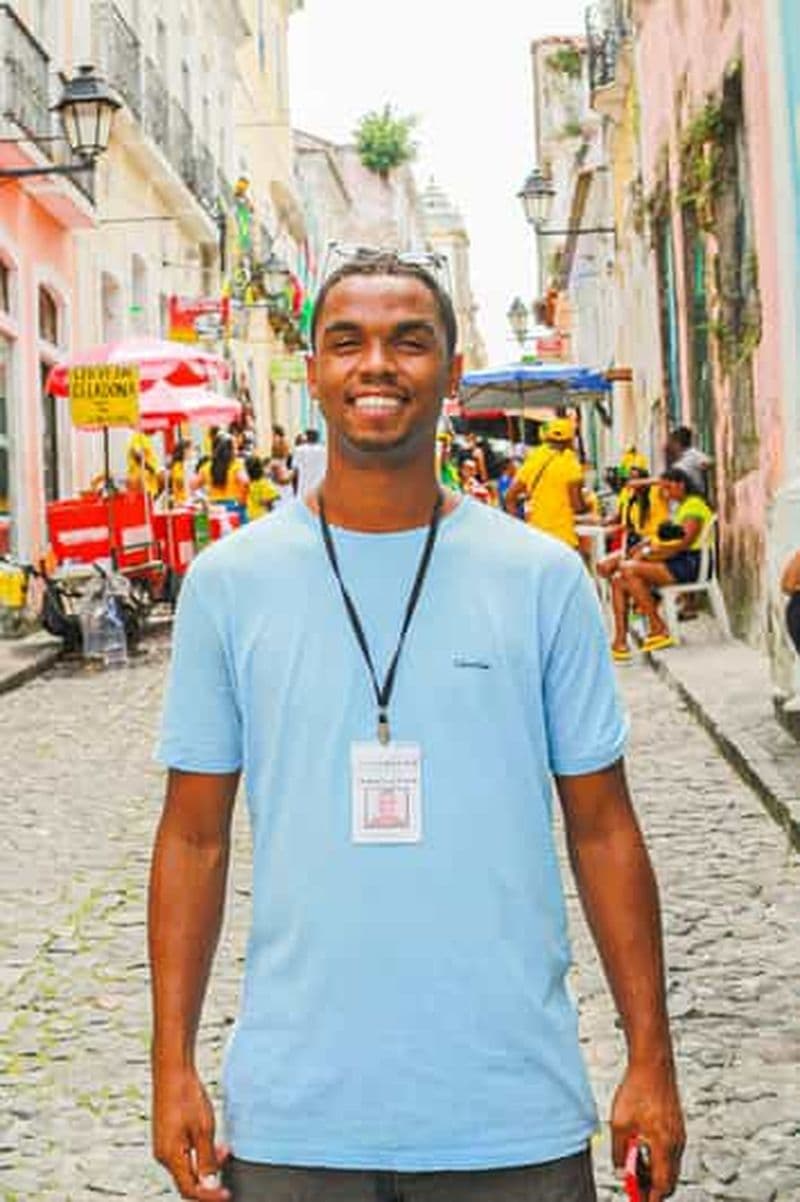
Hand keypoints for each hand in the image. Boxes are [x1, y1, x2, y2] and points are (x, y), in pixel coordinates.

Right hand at [152, 1065, 230, 1199]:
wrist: (172, 1071)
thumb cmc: (186, 1095)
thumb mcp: (203, 1129)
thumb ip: (207, 1159)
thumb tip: (210, 1185)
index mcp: (170, 1156)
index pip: (189, 1189)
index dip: (209, 1196)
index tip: (227, 1195)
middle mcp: (163, 1154)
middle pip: (187, 1181)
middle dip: (209, 1180)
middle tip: (228, 1170)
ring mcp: (163, 1145)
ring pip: (186, 1167)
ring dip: (206, 1164)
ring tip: (224, 1150)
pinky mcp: (166, 1136)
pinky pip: (183, 1154)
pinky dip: (199, 1153)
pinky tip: (212, 1142)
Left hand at [610, 1060, 684, 1199]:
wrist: (652, 1064)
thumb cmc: (637, 1089)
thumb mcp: (619, 1123)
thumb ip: (619, 1152)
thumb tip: (620, 1170)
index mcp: (664, 1145)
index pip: (661, 1185)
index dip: (650, 1197)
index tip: (640, 1201)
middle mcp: (676, 1143)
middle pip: (668, 1179)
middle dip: (652, 1187)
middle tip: (634, 1187)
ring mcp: (678, 1134)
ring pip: (670, 1165)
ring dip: (654, 1172)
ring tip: (633, 1167)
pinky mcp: (676, 1126)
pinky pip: (670, 1151)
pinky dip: (658, 1157)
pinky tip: (641, 1149)